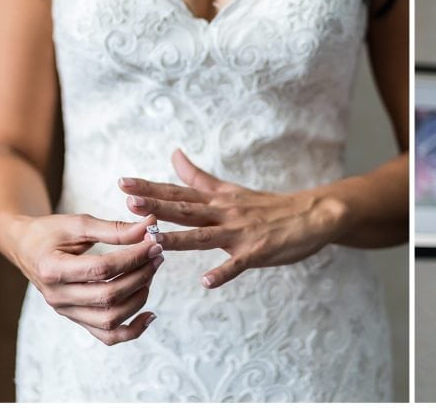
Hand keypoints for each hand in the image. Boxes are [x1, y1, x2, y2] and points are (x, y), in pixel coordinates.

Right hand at [6, 212, 162, 344]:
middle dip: (141, 275)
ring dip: (139, 297)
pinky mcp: (77, 318)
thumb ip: (114, 228)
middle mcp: (58, 297)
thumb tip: (150, 226)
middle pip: (108, 296)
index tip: (154, 243)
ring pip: (110, 319)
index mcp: (53, 269)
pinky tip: (150, 314)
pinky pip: (107, 335)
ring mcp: (67, 311)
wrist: (26, 247)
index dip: (133, 257)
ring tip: (151, 271)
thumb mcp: (78, 223)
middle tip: (158, 255)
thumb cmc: (50, 232)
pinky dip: (132, 331)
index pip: (101, 270)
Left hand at [119, 150, 346, 288]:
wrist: (313, 214)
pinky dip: (223, 273)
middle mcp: (225, 213)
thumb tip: (173, 154)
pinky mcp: (258, 251)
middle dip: (157, 207)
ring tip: (154, 240)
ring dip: (179, 238)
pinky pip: (237, 264)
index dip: (150, 188)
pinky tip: (207, 282)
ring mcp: (241, 232)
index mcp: (216, 200)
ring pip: (205, 236)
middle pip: (186, 210)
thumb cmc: (269, 205)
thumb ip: (198, 176)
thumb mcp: (230, 189)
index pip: (178, 192)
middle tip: (129, 202)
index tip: (122, 183)